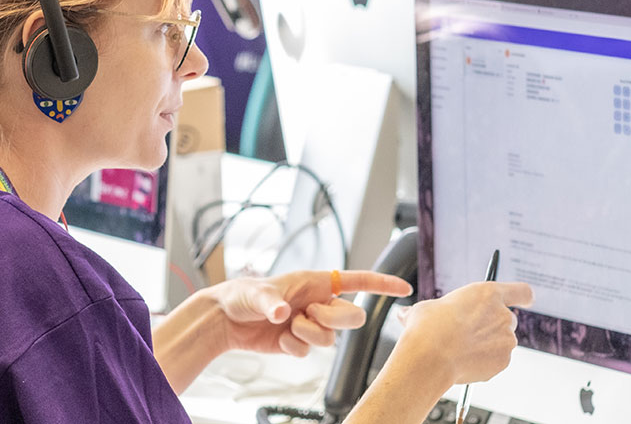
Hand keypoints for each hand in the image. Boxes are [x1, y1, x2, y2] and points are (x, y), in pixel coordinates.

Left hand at [209, 270, 411, 356]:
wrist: (226, 320)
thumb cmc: (241, 295)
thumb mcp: (256, 293)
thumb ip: (271, 301)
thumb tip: (282, 312)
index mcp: (315, 281)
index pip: (356, 280)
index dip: (382, 283)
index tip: (403, 287)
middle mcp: (318, 301)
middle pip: (351, 316)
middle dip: (333, 319)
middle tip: (308, 314)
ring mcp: (310, 323)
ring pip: (331, 338)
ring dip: (310, 335)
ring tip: (287, 326)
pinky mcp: (300, 341)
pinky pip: (311, 351)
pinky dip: (296, 348)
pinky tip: (280, 339)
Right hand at [395, 281, 533, 386]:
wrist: (429, 357)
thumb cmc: (427, 328)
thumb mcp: (423, 309)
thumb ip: (428, 311)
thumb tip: (405, 315)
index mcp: (487, 293)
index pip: (522, 291)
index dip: (523, 296)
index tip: (526, 300)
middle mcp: (502, 315)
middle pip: (507, 319)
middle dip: (492, 326)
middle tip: (468, 333)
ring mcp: (506, 340)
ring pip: (501, 341)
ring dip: (487, 345)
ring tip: (459, 350)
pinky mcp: (503, 361)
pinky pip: (497, 360)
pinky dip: (485, 362)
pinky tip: (463, 362)